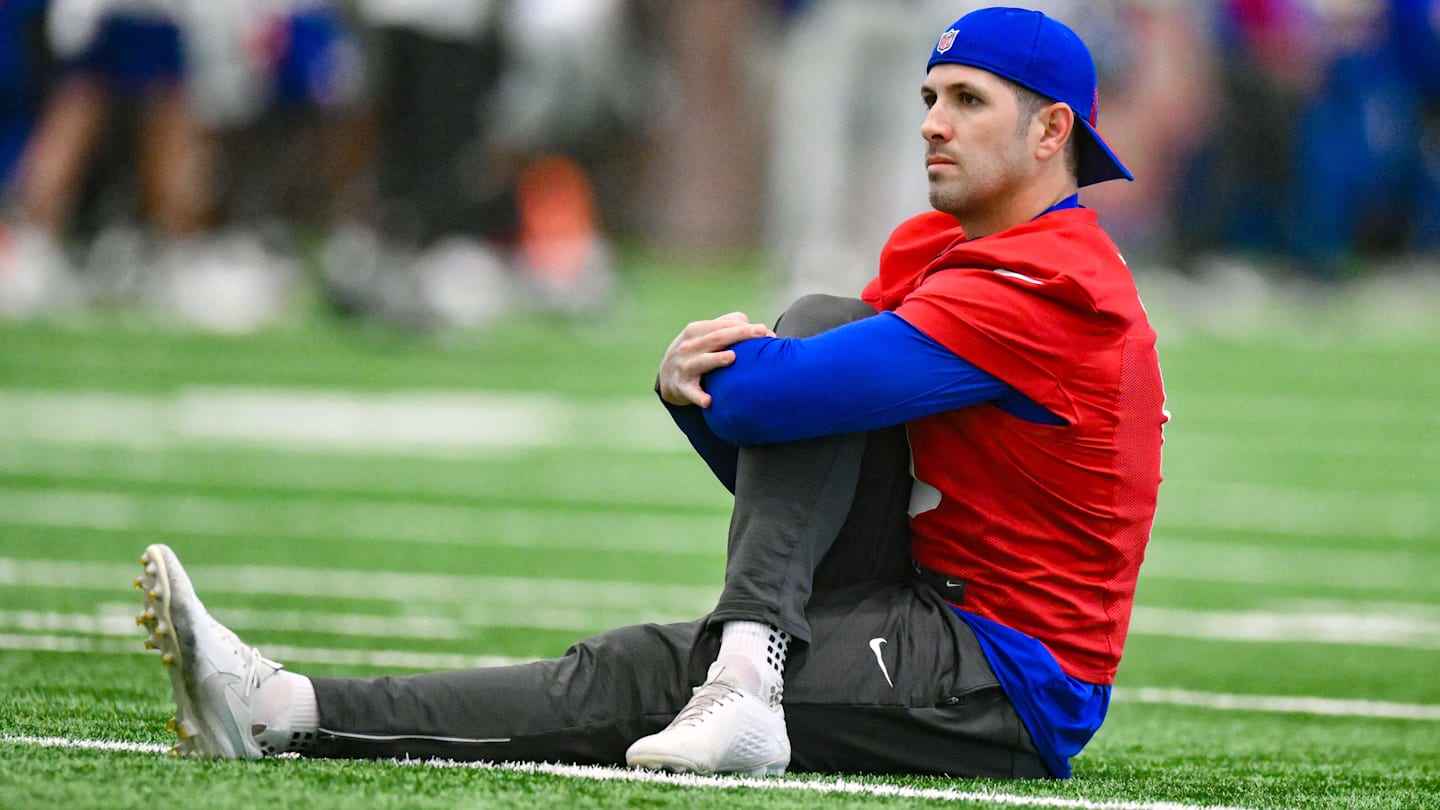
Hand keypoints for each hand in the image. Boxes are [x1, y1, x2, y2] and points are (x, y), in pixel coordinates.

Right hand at [658, 312, 774, 407]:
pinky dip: (699, 397)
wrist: (667, 375)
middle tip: (761, 334)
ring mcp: (684, 366)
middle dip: (739, 335)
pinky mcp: (682, 387)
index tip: (764, 331)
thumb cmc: (696, 351)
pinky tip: (709, 401)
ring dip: (715, 359)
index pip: (722, 325)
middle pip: (715, 338)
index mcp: (695, 330)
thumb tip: (761, 328)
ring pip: (701, 362)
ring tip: (731, 357)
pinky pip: (691, 393)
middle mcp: (688, 346)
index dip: (743, 327)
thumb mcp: (705, 335)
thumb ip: (729, 325)